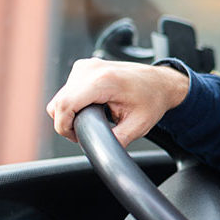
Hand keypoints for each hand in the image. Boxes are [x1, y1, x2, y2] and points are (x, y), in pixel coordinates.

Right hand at [46, 58, 188, 145]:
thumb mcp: (138, 126)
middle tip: (88, 133)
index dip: (64, 126)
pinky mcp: (84, 67)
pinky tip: (92, 108)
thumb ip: (117, 140)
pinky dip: (73, 103)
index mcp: (104, 81)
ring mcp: (86, 66)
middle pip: (59, 102)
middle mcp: (91, 69)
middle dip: (67, 123)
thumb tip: (102, 153)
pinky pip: (67, 90)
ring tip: (93, 120)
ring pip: (61, 97)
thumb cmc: (153, 100)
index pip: (65, 105)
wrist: (161, 82)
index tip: (77, 137)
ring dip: (70, 113)